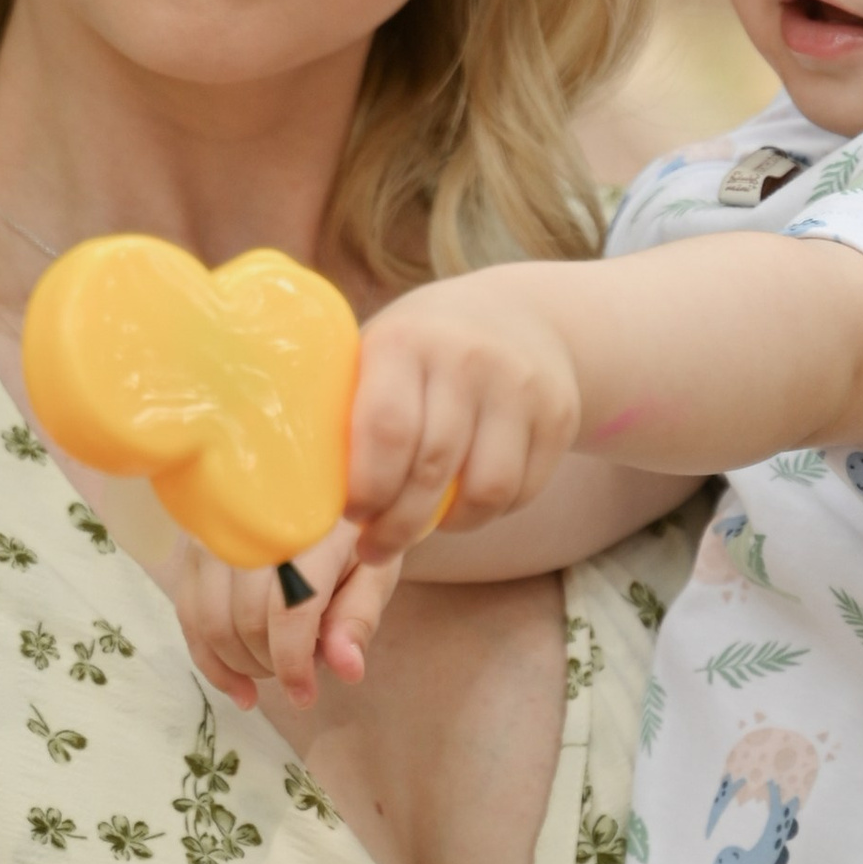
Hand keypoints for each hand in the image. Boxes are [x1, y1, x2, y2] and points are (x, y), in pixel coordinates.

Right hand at [168, 525, 402, 710]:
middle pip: (244, 620)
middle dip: (269, 664)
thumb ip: (359, 618)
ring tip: (269, 671)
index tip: (305, 697)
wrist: (317, 488)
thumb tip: (347, 671)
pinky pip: (187, 613)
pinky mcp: (192, 544)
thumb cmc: (352, 534)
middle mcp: (252, 524)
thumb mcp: (373, 571)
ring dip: (238, 664)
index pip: (289, 610)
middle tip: (297, 671)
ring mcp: (215, 531)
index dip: (293, 664)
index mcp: (310, 528)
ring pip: (209, 621)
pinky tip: (236, 683)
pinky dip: (208, 658)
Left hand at [348, 270, 583, 563]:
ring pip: (486, 490)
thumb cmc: (425, 347)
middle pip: (433, 469)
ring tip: (424, 527)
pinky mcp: (559, 415)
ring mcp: (520, 386)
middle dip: (399, 525)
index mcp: (406, 341)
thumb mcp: (383, 349)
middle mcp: (468, 359)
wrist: (523, 315)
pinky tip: (466, 505)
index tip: (353, 514)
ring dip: (448, 526)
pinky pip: (522, 491)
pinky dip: (490, 513)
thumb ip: (351, 404)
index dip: (368, 487)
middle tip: (377, 548)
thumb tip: (303, 487)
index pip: (387, 429)